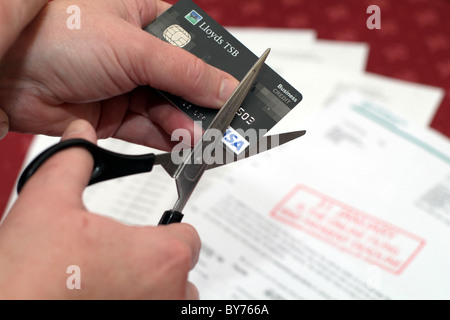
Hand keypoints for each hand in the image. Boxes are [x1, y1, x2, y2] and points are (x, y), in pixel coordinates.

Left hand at [0, 0, 237, 149]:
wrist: (7, 73)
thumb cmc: (56, 35)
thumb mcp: (134, 49)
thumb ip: (184, 72)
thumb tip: (225, 86)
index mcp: (144, 20)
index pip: (194, 45)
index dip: (217, 66)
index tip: (240, 85)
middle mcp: (137, 54)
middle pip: (184, 82)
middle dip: (203, 103)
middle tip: (225, 120)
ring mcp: (126, 86)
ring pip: (168, 109)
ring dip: (185, 123)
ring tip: (202, 136)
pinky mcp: (114, 115)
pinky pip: (149, 129)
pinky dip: (165, 137)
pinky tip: (181, 141)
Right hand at [0, 120, 200, 298]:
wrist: (8, 309)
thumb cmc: (30, 278)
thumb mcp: (49, 204)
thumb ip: (73, 162)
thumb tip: (81, 134)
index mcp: (160, 257)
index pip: (188, 236)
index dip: (169, 229)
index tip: (151, 232)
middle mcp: (169, 295)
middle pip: (180, 269)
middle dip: (156, 260)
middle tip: (120, 258)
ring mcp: (159, 317)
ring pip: (173, 298)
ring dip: (151, 288)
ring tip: (112, 281)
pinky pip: (158, 312)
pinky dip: (139, 302)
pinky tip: (106, 296)